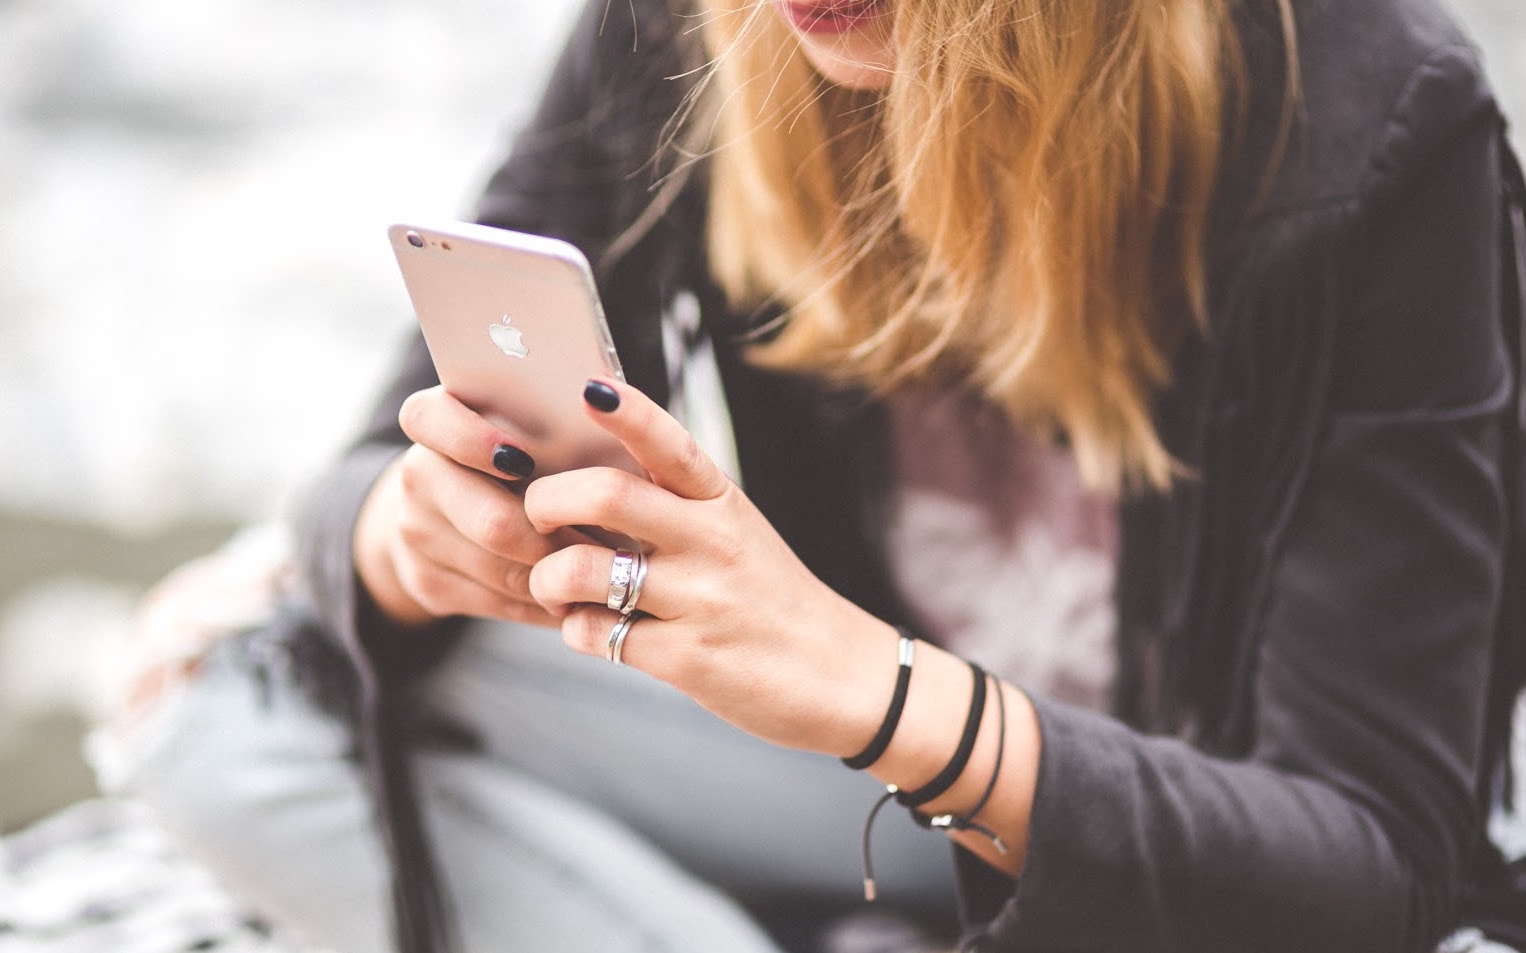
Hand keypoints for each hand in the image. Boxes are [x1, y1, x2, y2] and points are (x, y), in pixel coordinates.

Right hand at [353, 386, 587, 628]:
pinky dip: (545, 602)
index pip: (427, 418)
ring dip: (561, 575)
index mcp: (432, 422)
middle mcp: (418, 477)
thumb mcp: (520, 425)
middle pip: (492, 522)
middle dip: (557, 538)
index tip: (523, 460)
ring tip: (605, 568)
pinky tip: (576, 594)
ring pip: (503, 571)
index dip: (472, 440)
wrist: (440, 511)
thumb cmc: (509, 456)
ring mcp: (416, 535)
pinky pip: (500, 602)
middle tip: (609, 541)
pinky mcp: (427, 584)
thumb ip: (548, 420)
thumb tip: (607, 417)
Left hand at [524, 379, 896, 753]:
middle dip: (546, 500)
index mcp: (722, 502)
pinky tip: (592, 628)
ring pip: (583, 570)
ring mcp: (699, 601)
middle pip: (607, 495)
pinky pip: (595, 634)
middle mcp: (712, 542)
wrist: (837, 675)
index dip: (628, 412)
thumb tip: (585, 480)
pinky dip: (575, 629)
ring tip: (553, 586)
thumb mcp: (735, 532)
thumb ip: (673, 505)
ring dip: (547, 578)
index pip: (671, 444)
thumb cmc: (769, 598)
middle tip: (534, 514)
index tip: (590, 388)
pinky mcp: (686, 658)